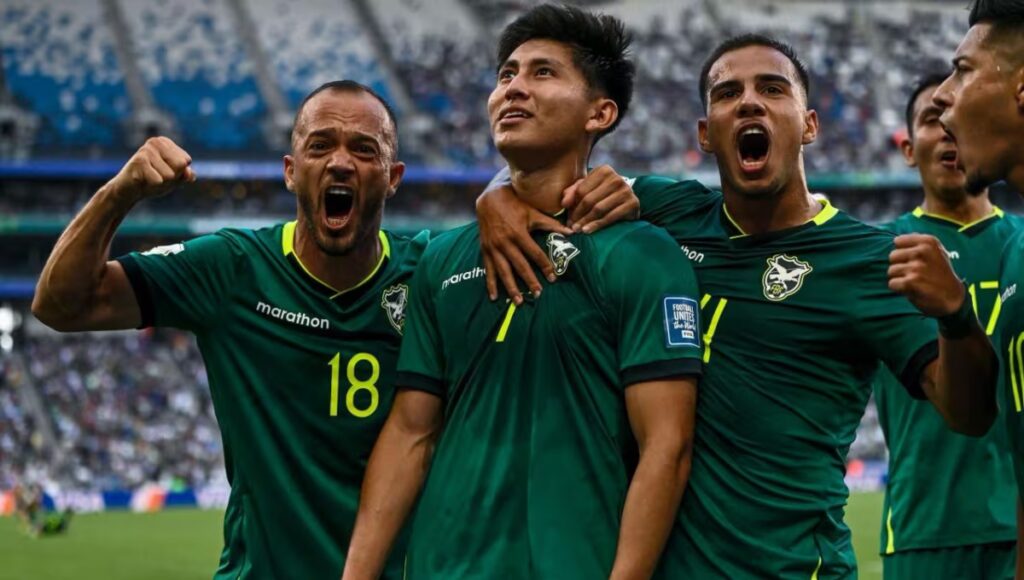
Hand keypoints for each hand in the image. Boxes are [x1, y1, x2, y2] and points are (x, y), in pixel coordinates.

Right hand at [107, 137, 195, 201]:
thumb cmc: (151, 182)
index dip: (178, 173)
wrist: (127, 192)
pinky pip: (159, 180)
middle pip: (180, 165)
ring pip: (170, 175)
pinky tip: (142, 181)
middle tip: (156, 177)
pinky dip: (153, 186)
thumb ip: (185, 175)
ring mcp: (146, 150)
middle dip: (171, 178)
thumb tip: (190, 173)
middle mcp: (156, 142)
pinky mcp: (138, 161)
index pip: (186, 161)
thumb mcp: (173, 179)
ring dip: (161, 183)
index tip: (163, 173)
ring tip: (149, 179)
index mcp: (165, 142)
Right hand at [477, 185, 571, 303]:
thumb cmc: (514, 205)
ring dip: (511, 287)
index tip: (553, 278)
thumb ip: (551, 224)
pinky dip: (490, 284)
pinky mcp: (485, 250)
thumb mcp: (533, 212)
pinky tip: (494, 297)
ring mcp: (494, 248)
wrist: (489, 199)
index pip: (535, 253)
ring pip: (504, 271)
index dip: (545, 266)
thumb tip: (571, 231)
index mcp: (518, 233)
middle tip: (538, 294)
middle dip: (529, 281)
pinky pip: (488, 270)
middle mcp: (505, 242)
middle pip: (520, 265)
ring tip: (519, 301)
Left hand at [563, 165, 639, 232]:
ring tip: (577, 230)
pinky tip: (588, 230)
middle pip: (589, 199)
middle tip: (571, 226)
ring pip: (599, 209)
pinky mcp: (633, 203)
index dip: (572, 205)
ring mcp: (626, 190)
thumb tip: (564, 203)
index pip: (581, 190)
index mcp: (603, 170)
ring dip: (586, 221)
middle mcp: (616, 178)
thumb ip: (573, 193)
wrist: (628, 205)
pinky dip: (597, 225)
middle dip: (578, 215)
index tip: (567, 217)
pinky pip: (610, 216)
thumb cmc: (603, 196)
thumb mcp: (587, 190)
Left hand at [888, 234, 964, 316]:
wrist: (953, 297)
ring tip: (915, 281)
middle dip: (900, 266)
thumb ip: (918, 244)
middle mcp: (922, 251)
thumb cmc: (940, 274)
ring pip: (891, 271)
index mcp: (928, 241)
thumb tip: (896, 239)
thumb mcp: (936, 252)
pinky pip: (892, 283)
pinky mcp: (911, 281)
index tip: (915, 261)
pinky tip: (912, 289)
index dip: (903, 253)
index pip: (898, 241)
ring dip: (900, 278)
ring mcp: (917, 266)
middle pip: (892, 256)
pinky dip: (899, 289)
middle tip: (915, 273)